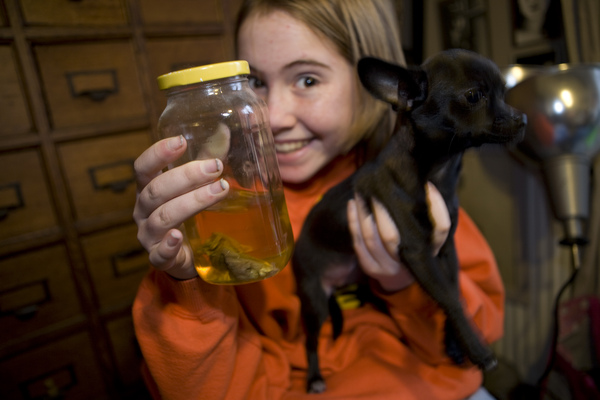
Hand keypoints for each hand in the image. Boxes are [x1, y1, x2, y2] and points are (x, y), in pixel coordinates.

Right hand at [133, 136, 229, 279]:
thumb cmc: (189, 214)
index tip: (181, 141)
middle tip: (215, 167)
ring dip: (191, 202)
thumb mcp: (196, 185)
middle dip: (186, 177)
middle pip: (156, 190)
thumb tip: (226, 130)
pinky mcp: (160, 258)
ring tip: (220, 190)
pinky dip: (168, 245)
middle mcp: (143, 211)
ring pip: (163, 218)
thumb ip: (207, 159)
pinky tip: (179, 237)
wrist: (188, 257)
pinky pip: (159, 254)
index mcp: (148, 189)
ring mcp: (149, 236)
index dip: (158, 153)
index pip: (143, 168)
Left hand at [347, 182, 450, 291]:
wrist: (402, 279)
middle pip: (391, 237)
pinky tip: (352, 204)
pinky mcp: (370, 268)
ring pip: (370, 238)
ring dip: (363, 213)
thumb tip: (428, 184)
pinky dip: (353, 222)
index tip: (429, 185)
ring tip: (361, 191)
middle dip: (381, 211)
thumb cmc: (417, 248)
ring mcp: (387, 268)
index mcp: (429, 252)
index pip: (439, 230)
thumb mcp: (431, 236)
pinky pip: (357, 243)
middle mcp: (408, 264)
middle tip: (377, 188)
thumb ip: (432, 216)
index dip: (436, 207)